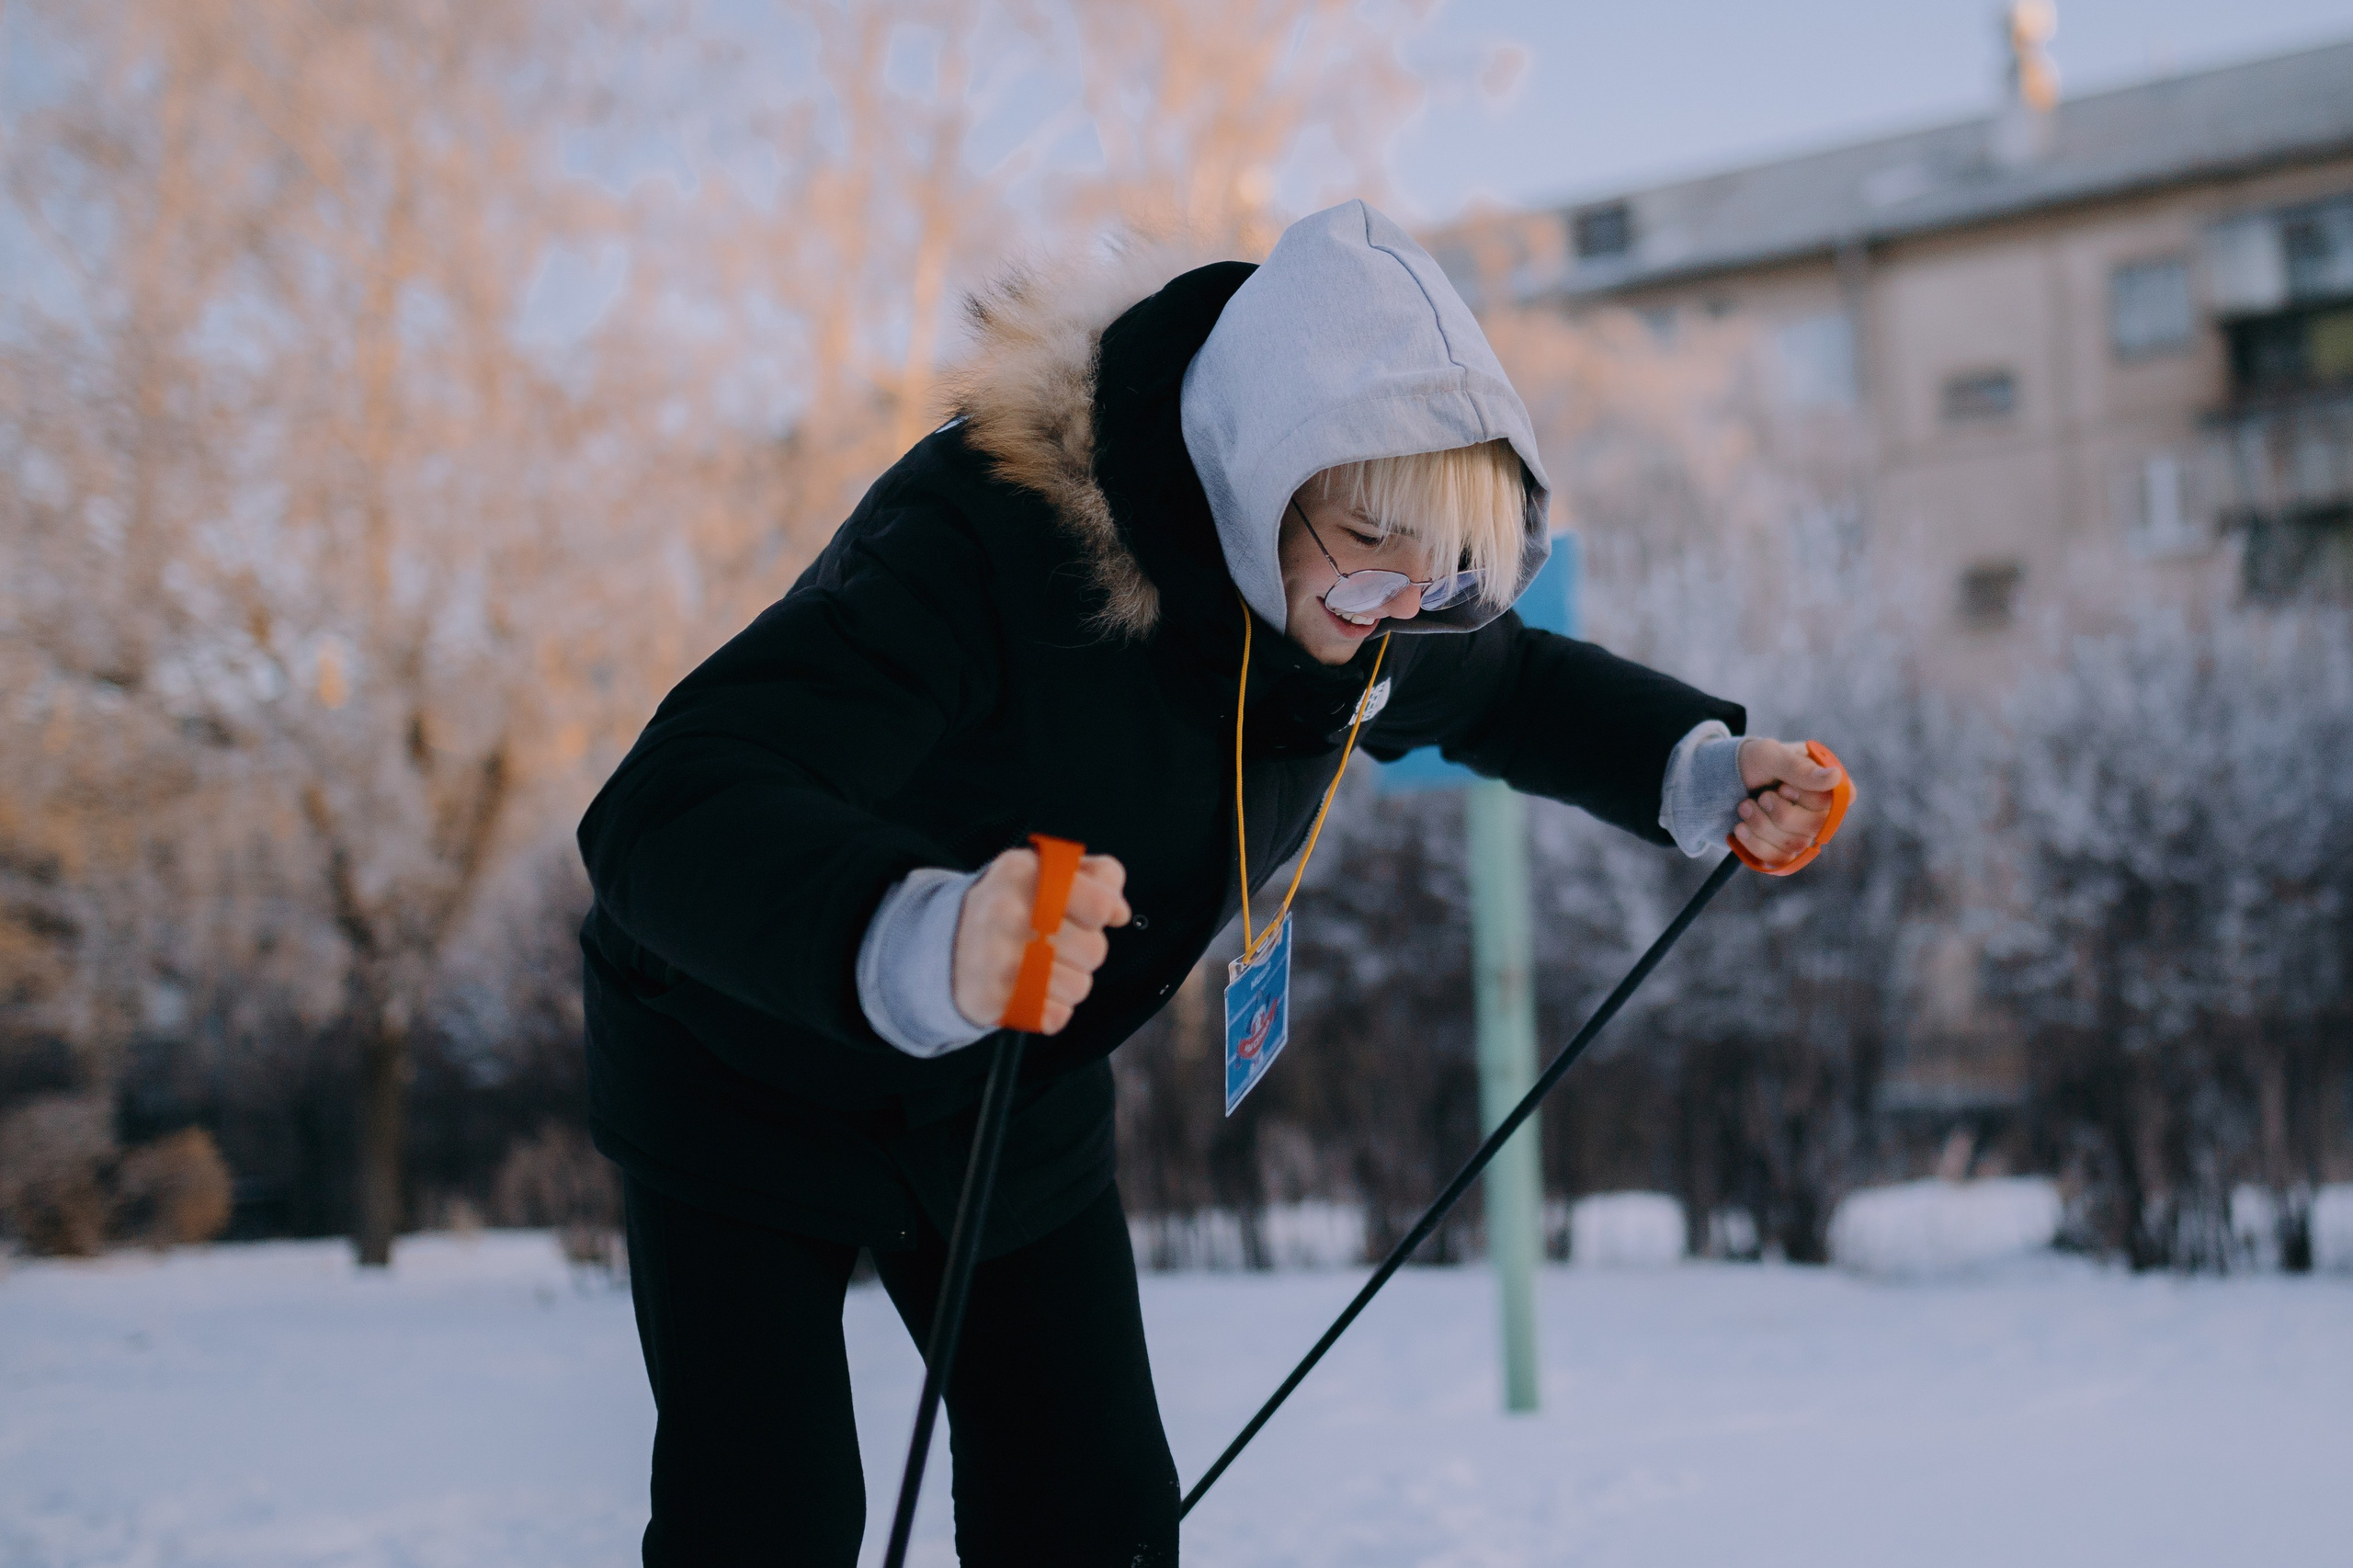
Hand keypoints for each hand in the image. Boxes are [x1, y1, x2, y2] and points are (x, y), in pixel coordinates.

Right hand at [952, 848, 1130, 1033]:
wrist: (945, 943)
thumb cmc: (1008, 905)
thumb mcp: (1045, 872)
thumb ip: (1096, 878)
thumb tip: (1120, 912)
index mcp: (1022, 873)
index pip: (1100, 906)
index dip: (1101, 915)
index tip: (1085, 915)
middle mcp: (1007, 913)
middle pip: (1095, 951)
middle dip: (1083, 951)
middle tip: (1053, 943)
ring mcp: (997, 959)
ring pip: (1079, 987)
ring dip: (1068, 982)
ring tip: (1040, 966)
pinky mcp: (993, 1000)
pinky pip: (1057, 1016)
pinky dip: (1049, 1009)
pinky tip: (1028, 989)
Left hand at [1732, 738, 1843, 869]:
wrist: (1727, 780)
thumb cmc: (1755, 762)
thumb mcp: (1771, 755)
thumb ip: (1800, 768)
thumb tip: (1835, 776)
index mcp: (1828, 782)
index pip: (1843, 798)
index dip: (1811, 797)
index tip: (1784, 787)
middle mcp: (1823, 810)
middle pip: (1816, 826)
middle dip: (1781, 812)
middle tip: (1762, 796)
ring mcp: (1804, 833)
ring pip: (1795, 844)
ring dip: (1762, 824)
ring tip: (1745, 806)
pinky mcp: (1785, 851)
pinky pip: (1778, 859)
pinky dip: (1754, 842)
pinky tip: (1741, 827)